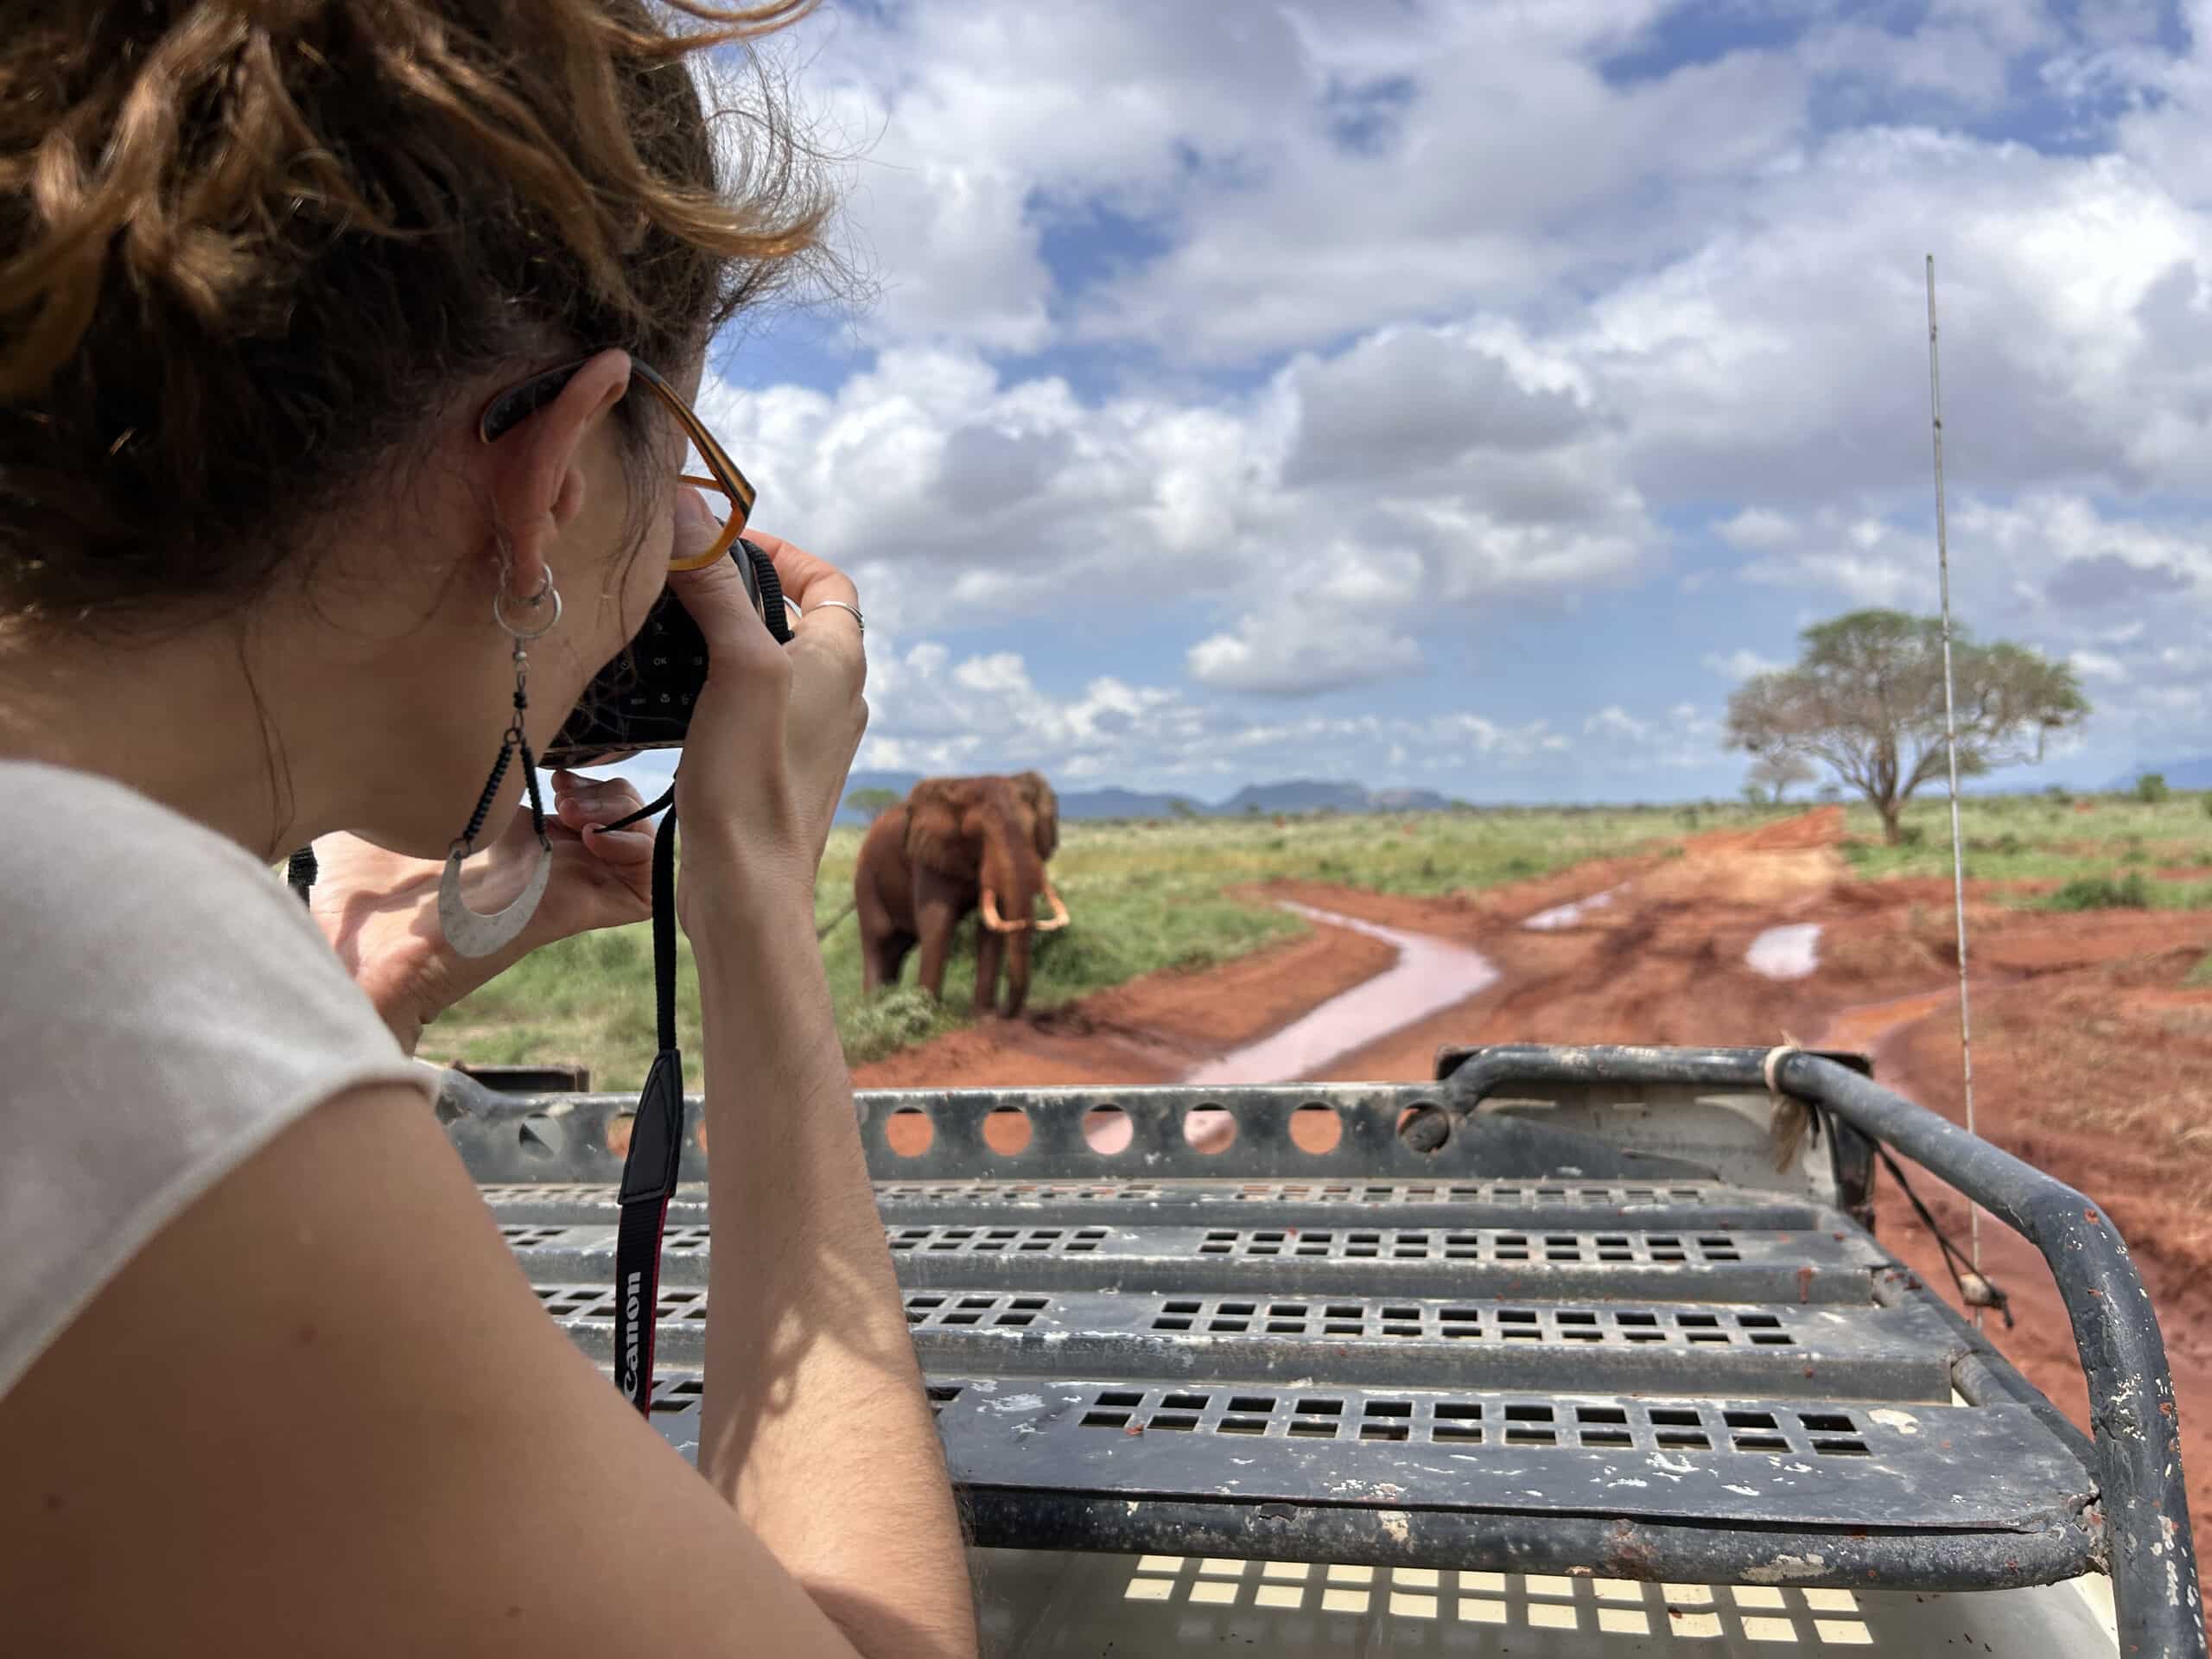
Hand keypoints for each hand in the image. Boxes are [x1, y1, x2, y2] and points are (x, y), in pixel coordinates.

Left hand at [309, 773, 656, 1051]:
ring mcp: (562, 888)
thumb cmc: (356, 895)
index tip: (548, 766)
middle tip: (560, 793)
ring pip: (640, 846)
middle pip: (619, 817)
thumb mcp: (380, 808)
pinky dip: (637, 853)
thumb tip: (381, 729)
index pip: (582, 805)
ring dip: (623, 816)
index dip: (582, 777)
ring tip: (574, 815)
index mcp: (510, 842)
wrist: (357, 959)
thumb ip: (396, 773)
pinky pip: (644, 889)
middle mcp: (545, 864)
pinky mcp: (570, 912)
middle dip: (604, 789)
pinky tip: (591, 838)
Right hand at [662, 489, 866, 926]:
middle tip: (678, 582)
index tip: (721, 543)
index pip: (829, 580)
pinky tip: (669, 695)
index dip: (782, 553)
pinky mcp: (774, 769)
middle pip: (793, 617)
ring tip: (665, 630)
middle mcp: (836, 694)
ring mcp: (807, 735)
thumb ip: (717, 589)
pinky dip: (714, 686)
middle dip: (740, 591)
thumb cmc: (753, 779)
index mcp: (842, 661)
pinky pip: (749, 707)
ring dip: (722, 639)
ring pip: (767, 663)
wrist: (747, 888)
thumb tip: (685, 510)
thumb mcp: (738, 666)